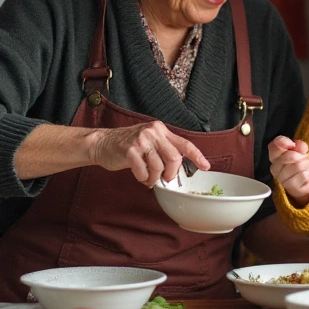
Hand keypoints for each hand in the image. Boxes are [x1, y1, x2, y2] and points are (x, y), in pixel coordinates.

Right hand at [90, 121, 209, 186]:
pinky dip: (143, 179)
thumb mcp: (148, 141)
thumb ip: (163, 150)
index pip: (184, 143)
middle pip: (174, 158)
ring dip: (154, 178)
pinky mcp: (130, 151)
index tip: (206, 166)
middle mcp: (153, 132)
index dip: (197, 156)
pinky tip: (139, 175)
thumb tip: (178, 169)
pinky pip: (144, 172)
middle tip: (164, 179)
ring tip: (148, 178)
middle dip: (171, 174)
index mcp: (160, 130)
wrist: (102, 143)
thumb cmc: (127, 146)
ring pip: (159, 167)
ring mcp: (141, 140)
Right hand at [268, 136, 308, 207]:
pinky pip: (303, 176)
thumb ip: (299, 146)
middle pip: (290, 156)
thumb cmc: (300, 166)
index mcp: (275, 157)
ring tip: (305, 168)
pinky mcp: (291, 187)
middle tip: (302, 159)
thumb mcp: (301, 152)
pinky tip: (305, 176)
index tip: (292, 145)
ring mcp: (282, 179)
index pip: (274, 146)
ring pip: (297, 166)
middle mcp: (275, 168)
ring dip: (306, 165)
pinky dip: (307, 174)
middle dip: (301, 156)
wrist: (304, 184)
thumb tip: (297, 144)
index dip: (284, 142)